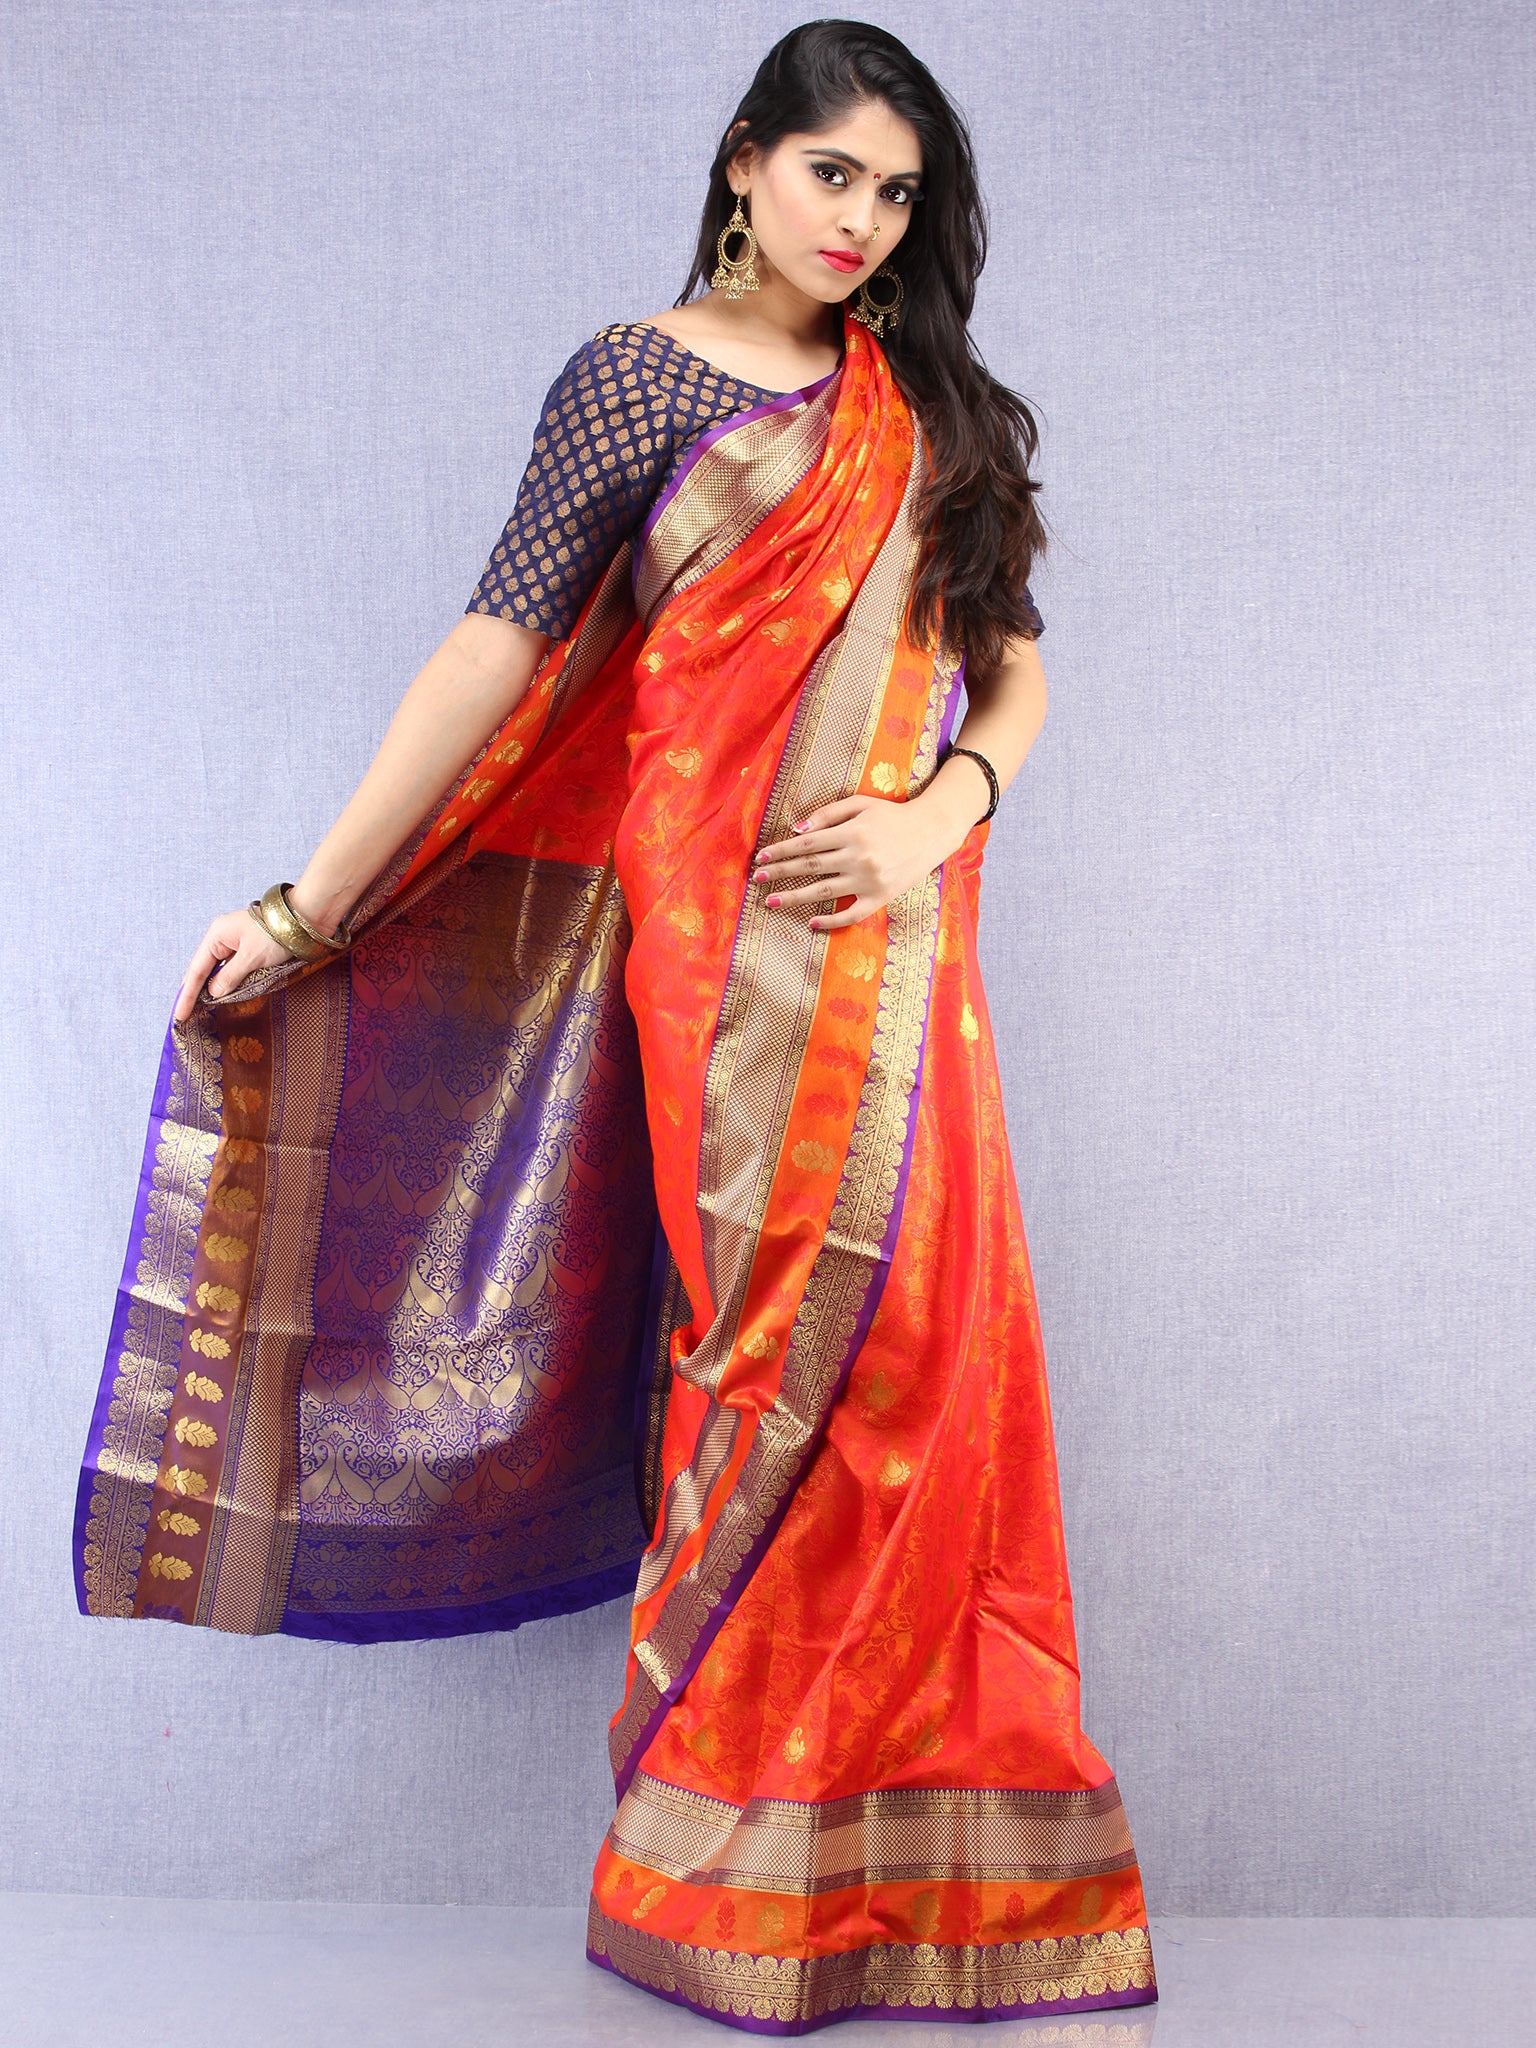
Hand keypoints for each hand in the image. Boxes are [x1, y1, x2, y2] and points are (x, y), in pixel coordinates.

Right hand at [174, 909, 290, 1026]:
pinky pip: (230, 968)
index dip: (188, 994)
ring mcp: (234, 942)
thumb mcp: (251, 958)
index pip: (197, 969)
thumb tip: (214, 993)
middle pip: (202, 969)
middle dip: (194, 991)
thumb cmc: (277, 934)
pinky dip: (224, 982)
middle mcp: (222, 937)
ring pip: (216, 970)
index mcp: (217, 935)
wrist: (304, 918)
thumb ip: (230, 977)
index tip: (179, 1014)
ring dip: (209, 988)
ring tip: (196, 1009)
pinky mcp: (247, 948)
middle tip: (183, 1015)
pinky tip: (220, 995)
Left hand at [751, 790, 970, 931]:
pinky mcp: (880, 897)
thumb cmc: (892, 815)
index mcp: (852, 832)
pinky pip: (851, 914)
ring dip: (794, 897)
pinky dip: (831, 921)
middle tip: (757, 879)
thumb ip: (828, 814)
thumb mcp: (860, 804)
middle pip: (810, 867)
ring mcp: (869, 880)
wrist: (931, 832)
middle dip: (780, 873)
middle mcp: (858, 857)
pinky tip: (811, 922)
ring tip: (771, 901)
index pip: (807, 843)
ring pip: (823, 892)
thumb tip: (795, 829)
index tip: (762, 857)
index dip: (782, 850)